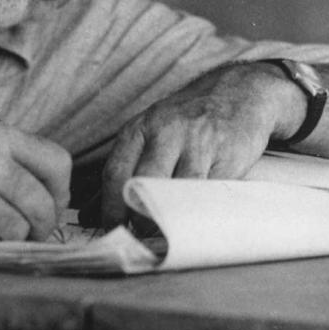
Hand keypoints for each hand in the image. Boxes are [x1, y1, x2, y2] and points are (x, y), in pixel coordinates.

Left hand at [101, 62, 301, 226]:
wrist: (240, 92)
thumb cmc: (187, 120)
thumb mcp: (151, 133)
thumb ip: (124, 171)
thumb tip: (88, 214)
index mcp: (141, 127)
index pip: (115, 173)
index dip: (111, 208)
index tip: (112, 231)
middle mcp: (167, 131)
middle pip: (144, 182)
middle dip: (138, 218)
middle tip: (139, 237)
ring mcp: (199, 142)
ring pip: (178, 191)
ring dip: (169, 219)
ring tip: (165, 234)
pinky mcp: (229, 155)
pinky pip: (209, 192)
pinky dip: (199, 211)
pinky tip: (194, 219)